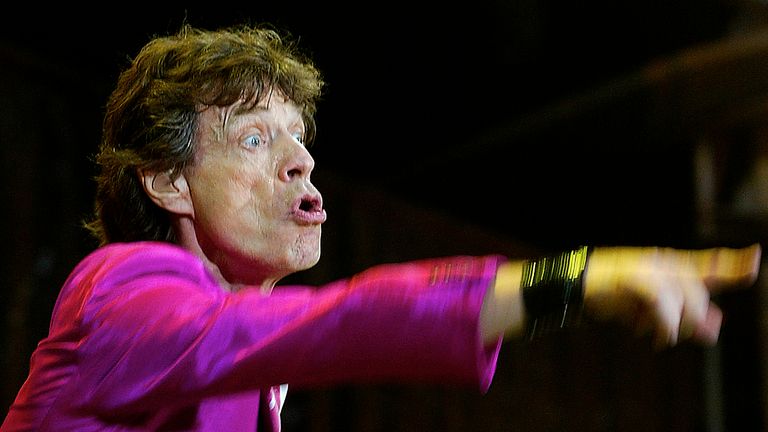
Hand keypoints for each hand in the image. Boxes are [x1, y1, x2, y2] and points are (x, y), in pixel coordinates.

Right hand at [582, 244, 760, 347]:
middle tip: (675, 334)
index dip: (734, 262)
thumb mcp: (652, 311)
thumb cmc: (614, 297)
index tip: (756, 257)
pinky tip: (660, 335)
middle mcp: (663, 261)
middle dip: (694, 318)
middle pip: (698, 291)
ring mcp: (649, 266)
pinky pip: (662, 302)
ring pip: (684, 299)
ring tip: (660, 336)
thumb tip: (711, 330)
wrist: (577, 287)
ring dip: (677, 324)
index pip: (709, 263)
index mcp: (670, 265)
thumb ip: (683, 318)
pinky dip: (665, 323)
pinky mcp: (634, 275)